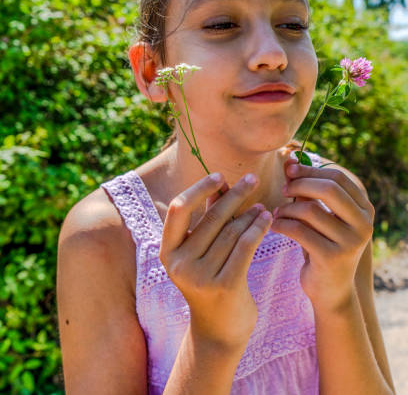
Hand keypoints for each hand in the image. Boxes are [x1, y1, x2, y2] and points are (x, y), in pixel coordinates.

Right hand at [159, 172, 271, 350]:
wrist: (220, 331)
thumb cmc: (211, 281)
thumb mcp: (202, 251)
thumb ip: (208, 218)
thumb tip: (221, 182)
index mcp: (167, 252)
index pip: (179, 209)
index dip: (200, 189)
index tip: (221, 176)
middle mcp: (180, 264)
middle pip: (211, 217)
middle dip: (234, 195)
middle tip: (252, 179)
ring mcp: (201, 277)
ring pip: (231, 231)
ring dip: (250, 213)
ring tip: (262, 205)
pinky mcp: (225, 285)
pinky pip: (245, 246)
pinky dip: (257, 228)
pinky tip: (266, 219)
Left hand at [270, 161, 374, 312]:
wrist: (330, 290)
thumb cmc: (321, 243)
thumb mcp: (319, 214)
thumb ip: (308, 188)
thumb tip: (289, 157)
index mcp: (364, 209)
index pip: (337, 177)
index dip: (310, 169)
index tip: (289, 169)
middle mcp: (364, 224)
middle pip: (328, 189)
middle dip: (300, 184)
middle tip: (283, 189)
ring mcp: (351, 241)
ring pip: (310, 210)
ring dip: (287, 208)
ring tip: (277, 212)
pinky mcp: (333, 257)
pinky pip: (299, 230)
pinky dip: (281, 224)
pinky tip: (274, 224)